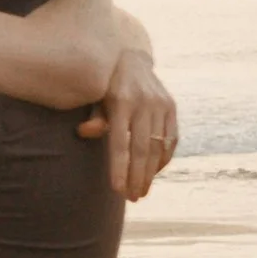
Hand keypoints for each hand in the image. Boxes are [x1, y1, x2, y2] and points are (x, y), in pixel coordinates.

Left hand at [77, 44, 178, 199]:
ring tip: (141, 192)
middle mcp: (144, 102)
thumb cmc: (105, 84)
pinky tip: (153, 173)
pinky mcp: (171, 107)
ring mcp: (161, 104)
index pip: (121, 142)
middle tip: (131, 198)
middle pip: (142, 149)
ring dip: (150, 173)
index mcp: (121, 100)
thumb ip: (94, 117)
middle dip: (137, 177)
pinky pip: (171, 140)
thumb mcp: (94, 96)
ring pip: (158, 147)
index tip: (118, 190)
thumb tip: (85, 132)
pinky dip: (163, 159)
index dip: (120, 168)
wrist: (130, 58)